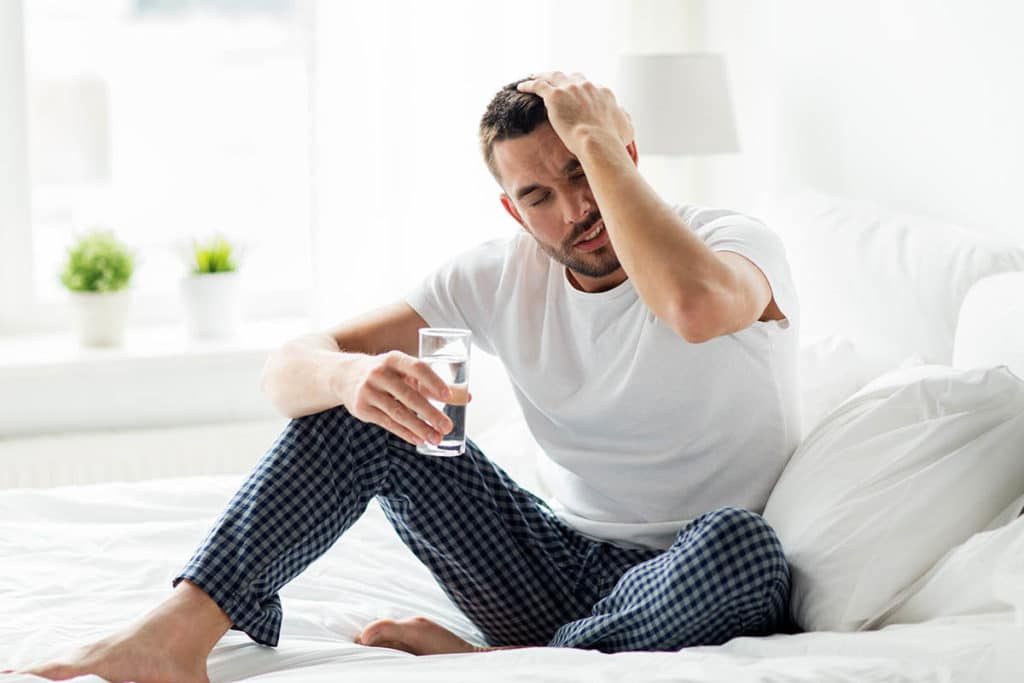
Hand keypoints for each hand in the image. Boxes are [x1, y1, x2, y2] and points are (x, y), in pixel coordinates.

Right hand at [341, 351, 457, 446]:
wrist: (345, 375)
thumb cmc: (386, 373)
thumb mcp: (404, 371)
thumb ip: (432, 384)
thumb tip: (467, 398)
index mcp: (394, 359)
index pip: (417, 368)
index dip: (433, 382)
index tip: (448, 397)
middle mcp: (380, 373)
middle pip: (409, 396)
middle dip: (430, 413)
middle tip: (448, 427)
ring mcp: (369, 391)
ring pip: (398, 413)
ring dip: (419, 427)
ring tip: (437, 439)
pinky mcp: (362, 409)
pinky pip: (387, 423)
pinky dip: (405, 433)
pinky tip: (419, 440)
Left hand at [516, 71, 633, 154]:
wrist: (597, 142)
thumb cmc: (612, 141)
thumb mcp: (627, 129)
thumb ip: (625, 119)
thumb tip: (624, 116)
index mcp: (604, 93)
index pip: (591, 87)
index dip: (583, 91)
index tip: (577, 96)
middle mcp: (588, 86)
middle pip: (573, 77)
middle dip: (565, 79)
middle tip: (557, 83)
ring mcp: (571, 89)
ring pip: (554, 76)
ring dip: (545, 75)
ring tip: (536, 76)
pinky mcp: (555, 96)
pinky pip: (538, 85)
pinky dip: (530, 84)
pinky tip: (521, 87)